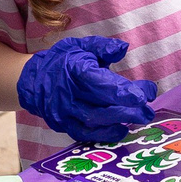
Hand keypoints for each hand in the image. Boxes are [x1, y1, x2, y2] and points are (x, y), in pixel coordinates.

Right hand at [15, 36, 159, 143]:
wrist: (32, 80)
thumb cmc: (62, 61)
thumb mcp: (81, 46)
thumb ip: (102, 47)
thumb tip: (124, 49)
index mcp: (74, 71)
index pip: (101, 83)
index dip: (124, 90)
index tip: (146, 93)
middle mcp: (68, 94)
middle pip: (100, 106)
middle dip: (128, 110)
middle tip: (148, 111)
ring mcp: (63, 113)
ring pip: (93, 122)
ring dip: (118, 122)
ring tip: (139, 119)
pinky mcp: (62, 125)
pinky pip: (83, 134)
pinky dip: (102, 135)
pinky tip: (119, 131)